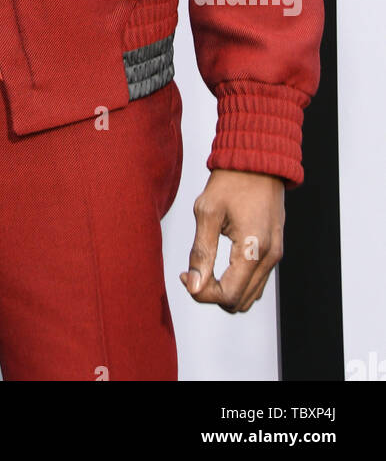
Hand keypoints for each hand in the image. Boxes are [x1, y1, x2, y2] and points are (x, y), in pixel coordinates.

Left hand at [180, 168, 284, 312]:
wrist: (257, 158)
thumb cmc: (232, 180)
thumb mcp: (207, 212)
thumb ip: (201, 252)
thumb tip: (194, 286)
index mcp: (253, 249)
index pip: (228, 296)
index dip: (202, 293)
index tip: (185, 274)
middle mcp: (270, 257)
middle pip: (239, 302)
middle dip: (212, 293)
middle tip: (192, 271)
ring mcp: (275, 254)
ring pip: (250, 295)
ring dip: (225, 289)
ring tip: (204, 265)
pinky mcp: (274, 249)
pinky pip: (257, 280)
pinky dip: (238, 280)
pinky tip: (220, 261)